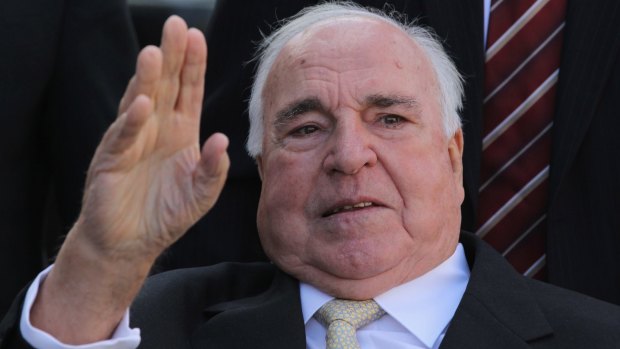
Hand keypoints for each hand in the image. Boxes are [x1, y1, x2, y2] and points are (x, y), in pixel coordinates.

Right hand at [79, 16, 228, 260]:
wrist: (130, 243)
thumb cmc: (166, 215)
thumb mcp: (201, 194)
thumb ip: (214, 169)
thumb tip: (222, 140)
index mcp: (180, 131)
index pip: (189, 91)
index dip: (194, 65)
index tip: (197, 36)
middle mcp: (157, 128)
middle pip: (166, 85)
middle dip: (172, 56)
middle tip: (175, 24)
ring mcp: (132, 140)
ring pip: (141, 102)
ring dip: (148, 79)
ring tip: (155, 52)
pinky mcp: (112, 159)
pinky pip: (123, 136)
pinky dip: (132, 120)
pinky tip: (142, 104)